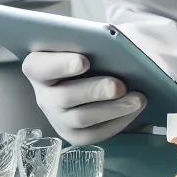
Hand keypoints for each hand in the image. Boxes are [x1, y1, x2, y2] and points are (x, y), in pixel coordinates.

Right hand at [22, 52, 146, 144]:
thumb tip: (113, 43)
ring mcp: (57, 117)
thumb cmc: (90, 54)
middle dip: (95, 91)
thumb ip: (93, 41)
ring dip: (112, 109)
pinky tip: (134, 111)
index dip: (60, 65)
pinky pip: (93, 134)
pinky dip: (116, 123)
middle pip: (64, 97)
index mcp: (38, 66)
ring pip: (80, 118)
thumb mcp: (88, 43)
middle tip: (119, 86)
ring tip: (137, 99)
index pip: (39, 67)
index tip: (83, 61)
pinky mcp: (73, 135)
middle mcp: (43, 94)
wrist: (98, 76)